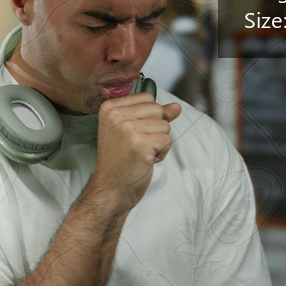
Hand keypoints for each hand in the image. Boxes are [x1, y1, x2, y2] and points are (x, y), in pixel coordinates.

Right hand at [89, 92, 180, 207]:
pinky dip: (161, 153)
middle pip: (157, 109)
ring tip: (140, 152)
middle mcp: (116, 116)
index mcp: (110, 108)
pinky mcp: (141, 145)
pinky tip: (145, 160)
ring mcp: (128, 129)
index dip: (147, 116)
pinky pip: (167, 141)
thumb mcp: (131, 131)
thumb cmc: (119, 160)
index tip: (131, 132)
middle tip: (136, 144)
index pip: (147, 96)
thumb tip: (176, 107)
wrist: (111, 188)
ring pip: (164, 126)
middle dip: (155, 128)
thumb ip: (153, 115)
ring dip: (158, 142)